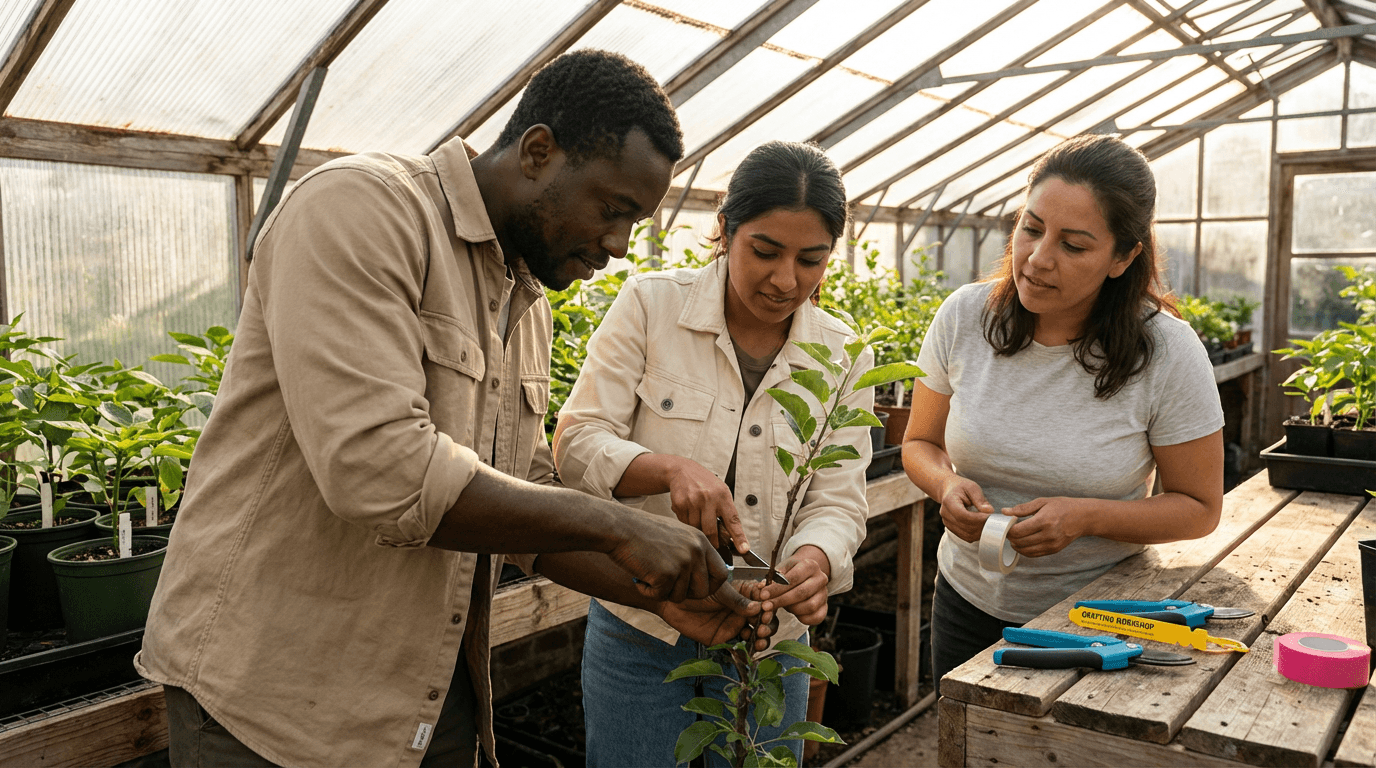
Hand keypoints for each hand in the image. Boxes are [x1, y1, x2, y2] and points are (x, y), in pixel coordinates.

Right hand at [609, 512, 728, 602]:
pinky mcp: (666, 573)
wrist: (619, 528)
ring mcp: (682, 562)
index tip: (695, 588)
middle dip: (686, 595)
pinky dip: (648, 591)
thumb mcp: (676, 535)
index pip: (722, 573)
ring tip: (649, 575)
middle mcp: (696, 551)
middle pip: (704, 590)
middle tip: (667, 586)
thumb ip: (692, 552)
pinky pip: (661, 596)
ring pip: (681, 596)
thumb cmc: (642, 532)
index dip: (710, 586)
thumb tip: (703, 576)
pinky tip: (640, 576)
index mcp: (700, 540)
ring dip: (663, 592)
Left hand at [658, 581, 767, 648]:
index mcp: (745, 593)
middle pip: (766, 619)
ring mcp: (736, 624)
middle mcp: (744, 610)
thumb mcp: (720, 591)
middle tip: (762, 625)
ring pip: (757, 634)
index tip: (768, 608)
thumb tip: (759, 607)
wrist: (673, 600)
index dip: (770, 605)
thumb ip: (738, 600)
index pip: (766, 600)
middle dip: (768, 623)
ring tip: (759, 637)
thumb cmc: (696, 587)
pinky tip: (752, 649)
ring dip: (763, 637)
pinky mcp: (726, 638)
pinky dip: (750, 649)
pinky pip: (742, 646)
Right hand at [665, 457, 748, 553]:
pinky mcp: (680, 504)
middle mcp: (708, 498)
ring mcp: (693, 501)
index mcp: (722, 496)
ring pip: (696, 529)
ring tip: (698, 518)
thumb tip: (733, 535)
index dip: (739, 537)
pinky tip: (689, 512)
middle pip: (711, 530)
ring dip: (698, 530)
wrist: (683, 471)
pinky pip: (685, 524)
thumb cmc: (704, 482)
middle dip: (713, 541)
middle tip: (714, 544)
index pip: (733, 520)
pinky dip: (687, 523)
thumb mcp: (721, 491)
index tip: (743, 549)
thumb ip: (727, 511)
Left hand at [758, 545, 830, 625]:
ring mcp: (824, 594)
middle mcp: (821, 578)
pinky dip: (803, 618)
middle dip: (781, 601)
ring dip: (792, 609)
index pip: (793, 578)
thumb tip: (760, 588)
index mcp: (810, 565)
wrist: (807, 576)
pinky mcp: (825, 607)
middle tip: (766, 606)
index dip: (777, 588)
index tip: (763, 595)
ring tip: (782, 606)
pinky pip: (815, 617)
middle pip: (801, 593)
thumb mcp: (782, 569)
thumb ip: (771, 578)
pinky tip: (793, 613)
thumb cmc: (791, 573)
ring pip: (809, 606)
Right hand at [937, 475, 994, 542]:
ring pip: (966, 534)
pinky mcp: (951, 528)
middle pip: (965, 527)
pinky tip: (982, 528)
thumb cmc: (961, 487)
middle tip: (993, 521)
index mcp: (949, 501)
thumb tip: (989, 511)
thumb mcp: (972, 487)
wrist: (949, 489)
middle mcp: (945, 514)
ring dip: (979, 532)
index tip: (990, 517)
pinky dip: (975, 534)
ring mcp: (947, 522)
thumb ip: (980, 499)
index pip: (963, 515)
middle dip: (981, 526)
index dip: (977, 519)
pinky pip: (965, 537)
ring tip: (988, 524)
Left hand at [1003, 497, 1088, 556]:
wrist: (1083, 517)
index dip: (1008, 530)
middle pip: (1020, 542)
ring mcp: (1052, 545)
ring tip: (1014, 537)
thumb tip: (1004, 512)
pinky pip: (1034, 554)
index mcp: (1044, 521)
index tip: (1006, 525)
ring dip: (1016, 546)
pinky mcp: (1054, 550)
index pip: (1018, 531)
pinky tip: (1022, 543)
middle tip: (1008, 531)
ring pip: (1026, 551)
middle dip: (1010, 538)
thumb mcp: (1042, 502)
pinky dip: (1025, 551)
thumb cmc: (1062, 507)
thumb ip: (1022, 508)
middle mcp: (1048, 535)